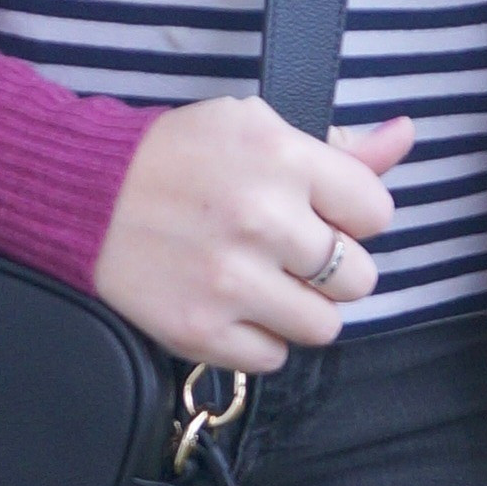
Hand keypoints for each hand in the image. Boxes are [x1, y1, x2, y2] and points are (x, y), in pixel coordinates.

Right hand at [91, 100, 411, 371]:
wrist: (81, 195)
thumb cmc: (177, 156)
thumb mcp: (256, 127)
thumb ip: (339, 145)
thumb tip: (404, 136)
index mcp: (284, 158)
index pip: (376, 212)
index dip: (352, 217)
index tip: (319, 214)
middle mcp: (264, 220)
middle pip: (359, 278)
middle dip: (330, 269)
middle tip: (289, 253)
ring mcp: (232, 280)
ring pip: (324, 325)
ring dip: (300, 309)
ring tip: (263, 282)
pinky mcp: (201, 330)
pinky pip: (273, 358)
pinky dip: (258, 338)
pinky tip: (232, 305)